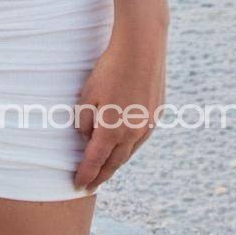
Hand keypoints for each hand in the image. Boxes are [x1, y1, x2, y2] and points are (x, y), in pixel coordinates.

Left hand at [73, 27, 166, 190]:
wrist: (141, 49)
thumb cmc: (109, 70)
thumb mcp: (86, 95)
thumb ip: (84, 122)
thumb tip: (87, 138)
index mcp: (112, 131)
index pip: (95, 161)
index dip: (86, 174)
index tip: (78, 185)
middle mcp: (132, 134)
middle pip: (114, 162)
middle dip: (101, 175)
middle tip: (91, 184)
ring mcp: (148, 125)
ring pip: (130, 151)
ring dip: (117, 161)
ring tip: (106, 169)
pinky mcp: (157, 114)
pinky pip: (141, 137)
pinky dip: (129, 145)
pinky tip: (124, 144)